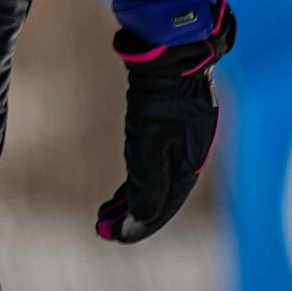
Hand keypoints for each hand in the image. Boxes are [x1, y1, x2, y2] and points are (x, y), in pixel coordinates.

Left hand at [97, 0, 236, 243]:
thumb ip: (147, 184)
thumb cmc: (162, 97)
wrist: (170, 53)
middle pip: (158, 199)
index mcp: (190, 165)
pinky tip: (119, 194)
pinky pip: (151, 166)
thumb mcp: (151, 144)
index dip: (139, 225)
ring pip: (153, 184)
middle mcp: (187, 158)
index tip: (112, 237)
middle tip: (100, 230)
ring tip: (103, 216)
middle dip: (130, 217)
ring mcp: (178, 144)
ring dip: (129, 202)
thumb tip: (138, 221)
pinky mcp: (166, 131)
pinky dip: (135, 182)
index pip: (164, 207)